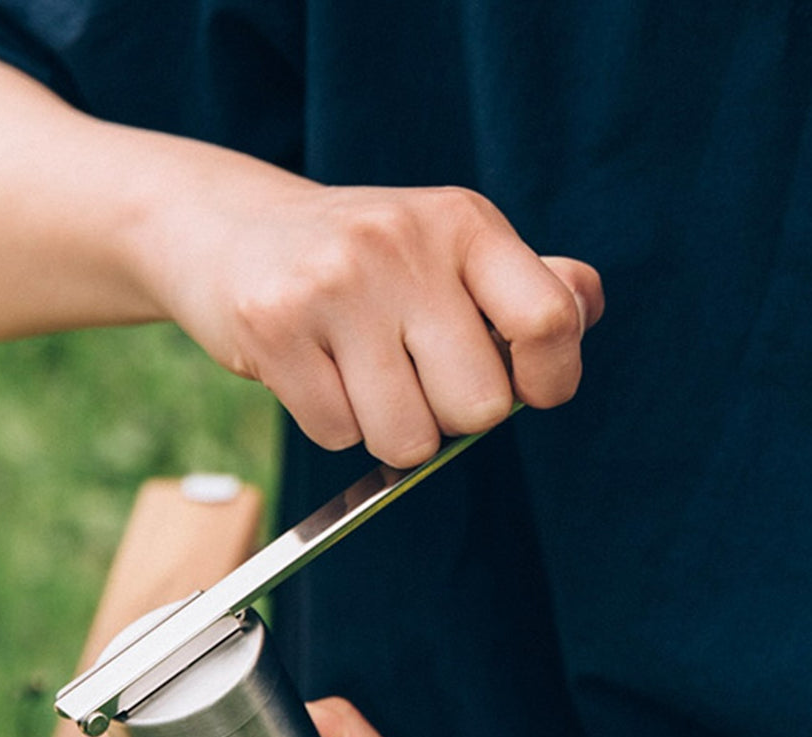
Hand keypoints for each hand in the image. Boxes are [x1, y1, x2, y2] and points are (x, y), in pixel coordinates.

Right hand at [144, 180, 603, 466]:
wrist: (230, 227)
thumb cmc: (363, 259)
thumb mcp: (447, 247)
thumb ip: (526, 286)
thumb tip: (580, 313)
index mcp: (463, 223)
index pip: (549, 320)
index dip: (551, 379)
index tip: (530, 387)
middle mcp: (403, 245)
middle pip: (478, 408)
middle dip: (451, 418)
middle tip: (416, 379)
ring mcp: (335, 286)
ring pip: (406, 438)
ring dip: (389, 431)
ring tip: (362, 377)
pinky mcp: (275, 329)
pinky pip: (337, 434)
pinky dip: (332, 424)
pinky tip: (315, 374)